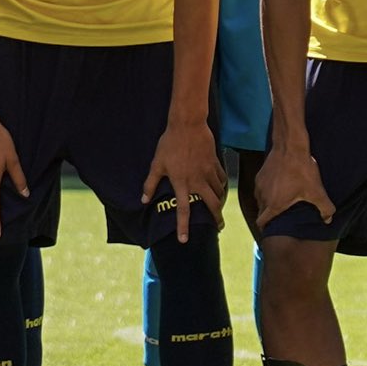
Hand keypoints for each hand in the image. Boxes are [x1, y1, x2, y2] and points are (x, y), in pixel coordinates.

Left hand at [142, 119, 225, 242]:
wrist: (187, 125)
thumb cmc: (169, 144)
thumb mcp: (157, 163)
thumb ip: (150, 183)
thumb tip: (143, 199)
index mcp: (182, 183)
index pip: (183, 210)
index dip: (183, 226)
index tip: (185, 240)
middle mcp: (198, 181)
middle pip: (211, 205)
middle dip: (217, 218)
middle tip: (218, 227)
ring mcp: (209, 172)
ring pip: (219, 192)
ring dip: (219, 202)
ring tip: (218, 208)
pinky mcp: (215, 163)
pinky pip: (222, 178)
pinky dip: (222, 185)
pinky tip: (220, 187)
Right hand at [254, 144, 333, 227]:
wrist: (289, 147)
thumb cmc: (301, 170)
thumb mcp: (317, 191)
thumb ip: (325, 209)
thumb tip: (328, 220)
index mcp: (274, 204)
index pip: (261, 222)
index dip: (266, 228)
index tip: (273, 230)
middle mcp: (263, 196)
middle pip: (261, 212)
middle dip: (268, 217)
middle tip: (280, 218)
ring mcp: (259, 185)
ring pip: (260, 200)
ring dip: (267, 204)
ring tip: (280, 203)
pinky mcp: (260, 175)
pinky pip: (260, 189)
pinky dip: (267, 192)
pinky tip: (279, 188)